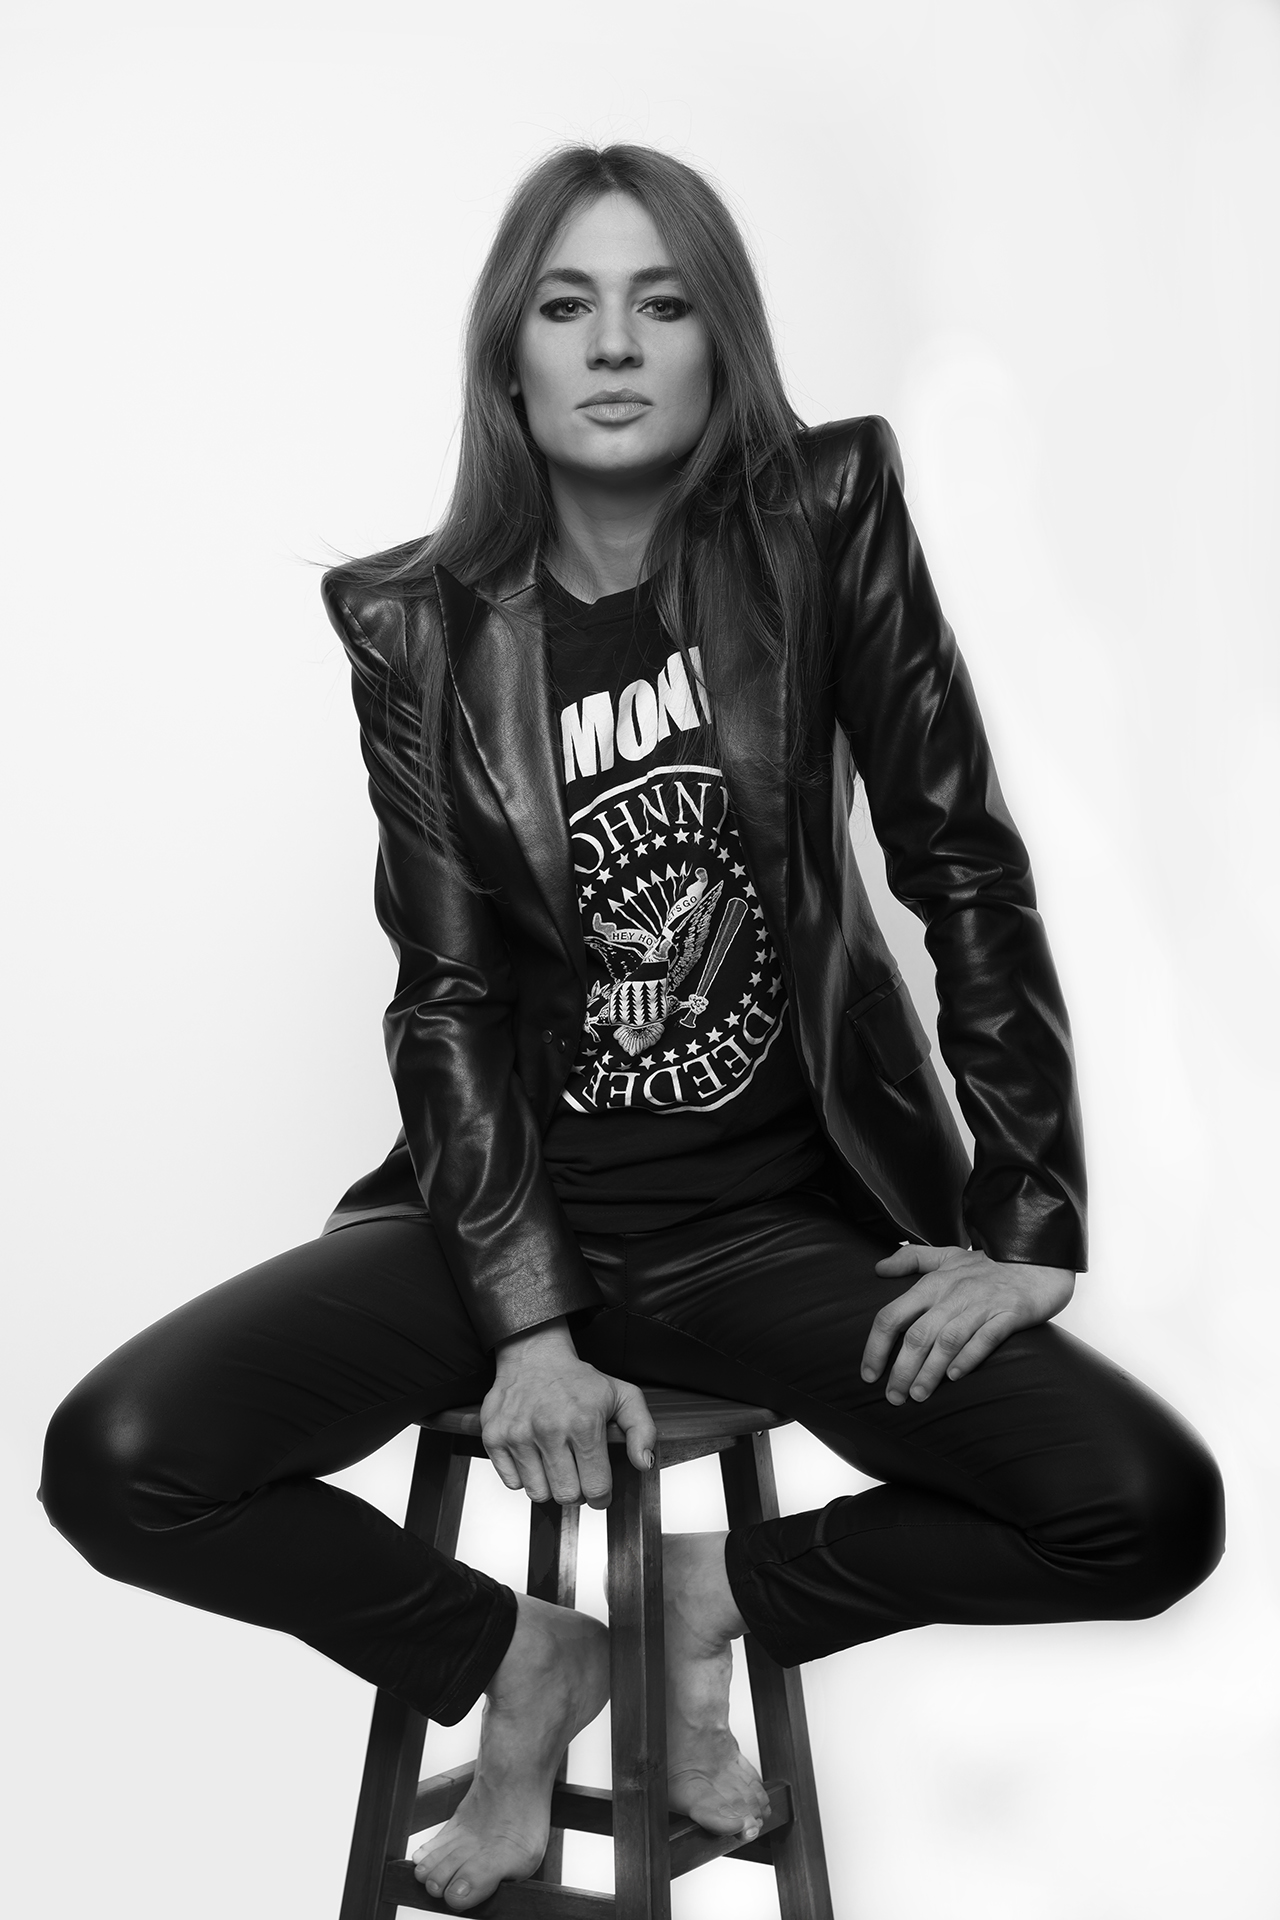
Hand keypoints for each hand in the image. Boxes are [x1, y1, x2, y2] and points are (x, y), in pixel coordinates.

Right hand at [481, 1318, 656, 1507]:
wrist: (533, 1355)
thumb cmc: (578, 1380)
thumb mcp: (622, 1395)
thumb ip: (642, 1430)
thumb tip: (643, 1463)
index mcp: (584, 1422)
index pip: (595, 1487)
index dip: (601, 1496)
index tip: (599, 1490)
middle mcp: (549, 1429)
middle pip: (566, 1496)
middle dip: (576, 1492)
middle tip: (577, 1474)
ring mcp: (518, 1434)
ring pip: (538, 1494)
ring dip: (549, 1485)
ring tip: (554, 1462)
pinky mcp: (494, 1437)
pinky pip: (512, 1483)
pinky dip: (524, 1476)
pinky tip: (534, 1455)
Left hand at [861, 1244, 1074, 1404]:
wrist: (1039, 1257)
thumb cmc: (990, 1263)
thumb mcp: (946, 1254)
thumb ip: (911, 1259)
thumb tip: (878, 1269)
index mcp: (933, 1283)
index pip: (892, 1315)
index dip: (876, 1346)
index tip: (868, 1374)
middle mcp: (953, 1293)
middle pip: (917, 1335)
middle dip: (901, 1369)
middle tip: (893, 1397)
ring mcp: (982, 1304)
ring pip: (947, 1341)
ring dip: (930, 1371)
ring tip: (918, 1396)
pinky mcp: (1010, 1313)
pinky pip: (986, 1338)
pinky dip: (969, 1357)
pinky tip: (957, 1377)